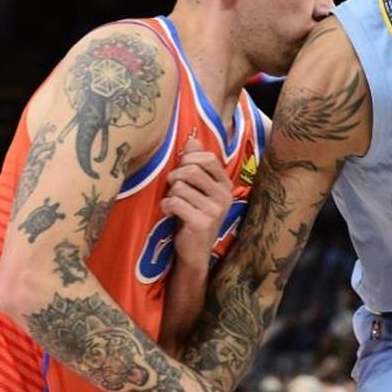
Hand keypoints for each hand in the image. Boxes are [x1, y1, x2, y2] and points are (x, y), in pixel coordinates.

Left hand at [162, 138, 233, 266]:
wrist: (194, 251)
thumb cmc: (193, 216)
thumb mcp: (197, 189)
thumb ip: (196, 164)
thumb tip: (192, 140)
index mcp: (225, 184)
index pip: (208, 158)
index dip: (188, 159)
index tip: (180, 170)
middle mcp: (224, 195)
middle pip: (191, 170)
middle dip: (174, 177)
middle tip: (172, 188)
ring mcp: (215, 210)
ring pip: (180, 187)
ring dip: (169, 194)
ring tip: (172, 203)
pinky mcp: (202, 222)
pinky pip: (176, 202)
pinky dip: (166, 206)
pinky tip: (169, 213)